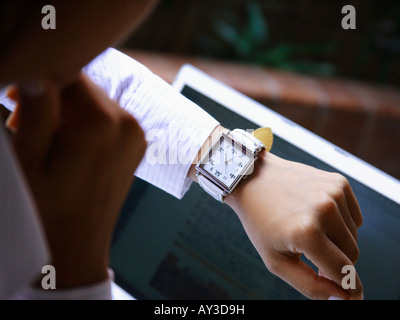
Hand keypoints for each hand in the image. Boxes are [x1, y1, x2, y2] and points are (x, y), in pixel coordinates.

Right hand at [7, 74, 145, 287]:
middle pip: (84, 87)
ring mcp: (136, 134)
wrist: (76, 245)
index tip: (15, 99)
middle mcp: (128, 123)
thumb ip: (36, 110)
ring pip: (95, 101)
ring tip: (50, 143)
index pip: (69, 73)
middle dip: (54, 98)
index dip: (38, 79)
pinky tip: (71, 147)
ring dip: (69, 112)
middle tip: (27, 125)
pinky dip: (87, 123)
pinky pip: (108, 117)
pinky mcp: (137, 143)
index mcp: (101, 123)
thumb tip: (38, 71)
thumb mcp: (28, 159)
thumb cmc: (45, 209)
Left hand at [225, 151, 362, 299]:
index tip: (352, 295)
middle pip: (352, 253)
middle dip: (336, 260)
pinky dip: (341, 222)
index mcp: (306, 232)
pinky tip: (317, 216)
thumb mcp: (276, 261)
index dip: (349, 287)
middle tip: (311, 254)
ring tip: (309, 230)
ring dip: (337, 240)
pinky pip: (354, 217)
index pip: (343, 270)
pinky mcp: (338, 182)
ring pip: (354, 236)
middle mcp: (324, 210)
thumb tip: (343, 297)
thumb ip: (311, 285)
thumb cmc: (261, 222)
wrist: (253, 180)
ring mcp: (333, 193)